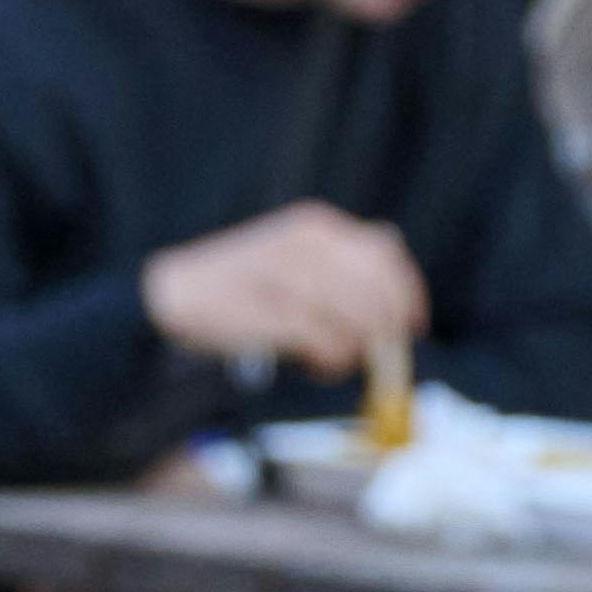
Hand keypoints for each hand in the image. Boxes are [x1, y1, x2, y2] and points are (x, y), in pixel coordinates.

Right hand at [141, 201, 429, 379]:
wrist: (178, 295)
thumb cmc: (246, 286)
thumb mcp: (295, 257)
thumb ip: (342, 259)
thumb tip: (396, 269)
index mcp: (315, 227)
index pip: (386, 256)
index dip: (408, 293)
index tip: (413, 326)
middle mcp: (305, 244)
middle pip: (378, 292)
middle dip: (384, 329)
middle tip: (370, 353)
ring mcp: (287, 275)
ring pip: (357, 322)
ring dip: (352, 350)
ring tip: (330, 359)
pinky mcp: (270, 310)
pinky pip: (326, 343)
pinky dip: (328, 361)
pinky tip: (311, 363)